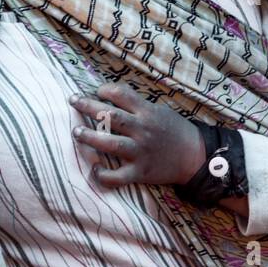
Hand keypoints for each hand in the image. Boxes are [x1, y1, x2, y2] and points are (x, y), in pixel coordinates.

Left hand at [69, 83, 205, 188]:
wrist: (194, 156)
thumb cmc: (173, 130)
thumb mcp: (158, 110)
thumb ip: (136, 105)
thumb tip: (109, 97)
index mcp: (147, 112)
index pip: (121, 94)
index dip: (104, 89)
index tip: (96, 91)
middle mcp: (142, 130)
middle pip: (110, 116)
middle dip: (88, 107)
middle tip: (73, 101)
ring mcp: (140, 152)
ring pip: (110, 144)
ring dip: (89, 137)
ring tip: (76, 132)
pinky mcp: (140, 172)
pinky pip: (118, 177)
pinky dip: (104, 175)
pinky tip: (95, 169)